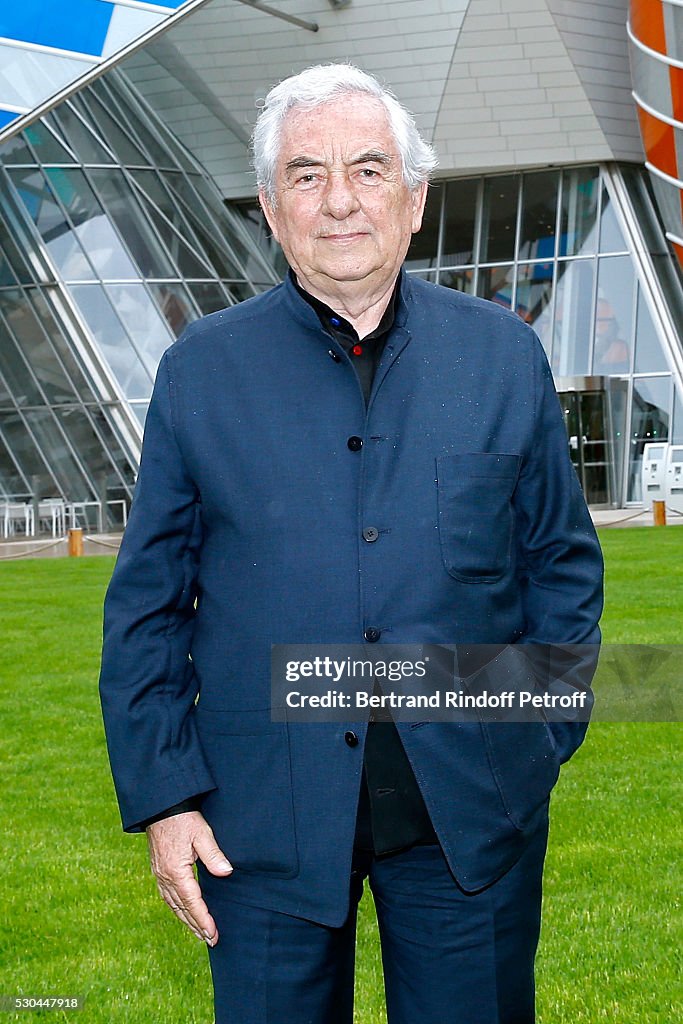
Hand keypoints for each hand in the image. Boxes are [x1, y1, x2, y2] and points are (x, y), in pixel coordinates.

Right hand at [146, 811, 232, 945]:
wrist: (161, 807)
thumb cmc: (183, 819)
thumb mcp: (202, 833)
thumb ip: (213, 854)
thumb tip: (227, 873)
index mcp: (176, 871)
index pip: (192, 903)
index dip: (203, 920)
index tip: (213, 934)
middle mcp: (165, 878)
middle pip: (182, 909)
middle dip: (196, 926)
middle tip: (210, 940)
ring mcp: (160, 875)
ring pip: (173, 905)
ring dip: (187, 920)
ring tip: (200, 933)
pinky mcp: (159, 870)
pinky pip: (168, 897)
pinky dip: (178, 909)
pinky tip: (184, 912)